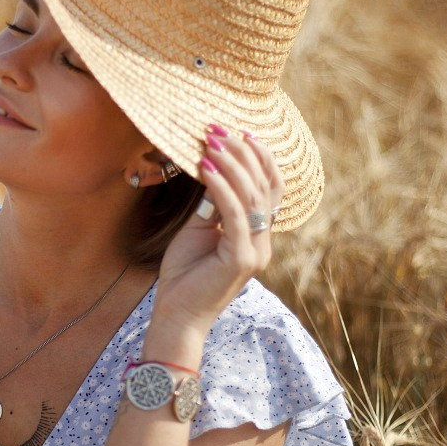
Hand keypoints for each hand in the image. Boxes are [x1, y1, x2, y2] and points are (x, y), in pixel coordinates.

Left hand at [152, 128, 283, 335]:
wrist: (175, 316)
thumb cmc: (184, 275)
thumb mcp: (199, 231)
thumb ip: (211, 205)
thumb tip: (211, 167)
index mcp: (258, 237)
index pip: (270, 190)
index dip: (261, 159)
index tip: (242, 132)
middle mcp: (263, 244)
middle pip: (264, 188)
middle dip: (244, 155)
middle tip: (220, 130)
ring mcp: (255, 252)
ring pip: (252, 198)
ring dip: (232, 165)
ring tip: (212, 142)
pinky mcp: (241, 260)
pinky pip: (234, 214)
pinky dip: (221, 187)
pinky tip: (206, 168)